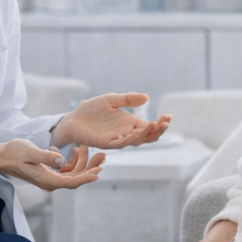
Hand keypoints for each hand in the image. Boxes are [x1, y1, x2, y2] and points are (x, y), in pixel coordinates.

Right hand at [0, 139, 103, 189]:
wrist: (1, 156)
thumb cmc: (14, 153)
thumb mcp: (29, 152)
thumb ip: (46, 156)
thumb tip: (61, 160)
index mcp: (46, 179)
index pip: (71, 182)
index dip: (86, 177)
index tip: (99, 171)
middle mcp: (49, 182)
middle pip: (75, 178)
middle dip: (90, 168)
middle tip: (102, 156)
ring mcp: (49, 177)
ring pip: (72, 173)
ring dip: (83, 162)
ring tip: (88, 148)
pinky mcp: (48, 172)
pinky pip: (66, 170)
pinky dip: (73, 161)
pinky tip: (74, 150)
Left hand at [50, 92, 171, 149]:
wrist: (73, 118)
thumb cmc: (91, 110)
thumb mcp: (112, 100)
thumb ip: (128, 99)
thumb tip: (146, 98)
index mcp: (130, 124)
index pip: (150, 127)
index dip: (161, 123)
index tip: (168, 116)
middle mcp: (126, 133)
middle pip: (147, 137)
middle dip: (158, 131)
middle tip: (165, 122)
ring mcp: (117, 139)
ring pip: (136, 141)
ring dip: (146, 135)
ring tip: (155, 125)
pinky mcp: (106, 142)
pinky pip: (121, 143)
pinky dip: (130, 139)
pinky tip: (137, 132)